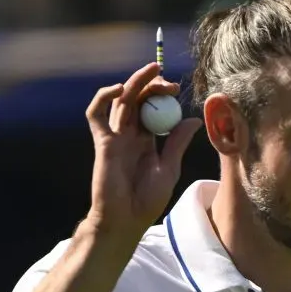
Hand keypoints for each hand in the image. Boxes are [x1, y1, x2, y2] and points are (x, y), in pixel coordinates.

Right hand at [83, 62, 201, 240]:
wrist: (126, 219)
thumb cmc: (147, 200)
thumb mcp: (169, 168)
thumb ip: (177, 143)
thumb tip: (194, 120)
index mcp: (147, 141)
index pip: (153, 108)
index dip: (162, 95)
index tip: (177, 88)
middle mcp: (130, 135)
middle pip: (137, 100)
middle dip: (152, 85)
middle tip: (168, 80)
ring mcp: (115, 137)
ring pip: (121, 100)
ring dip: (136, 83)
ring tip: (152, 72)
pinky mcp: (102, 142)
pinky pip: (96, 114)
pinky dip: (103, 97)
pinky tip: (119, 88)